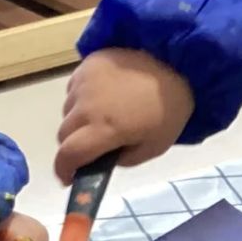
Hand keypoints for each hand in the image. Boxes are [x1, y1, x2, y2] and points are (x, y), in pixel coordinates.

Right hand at [55, 48, 193, 183]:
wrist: (179, 62)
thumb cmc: (169, 110)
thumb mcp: (153, 147)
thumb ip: (123, 160)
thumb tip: (103, 159)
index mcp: (103, 128)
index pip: (67, 154)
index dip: (63, 170)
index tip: (69, 177)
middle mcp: (86, 105)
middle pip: (63, 134)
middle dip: (73, 146)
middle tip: (92, 146)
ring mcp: (84, 81)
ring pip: (67, 110)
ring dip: (77, 120)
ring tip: (102, 116)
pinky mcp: (87, 63)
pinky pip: (74, 88)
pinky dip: (81, 98)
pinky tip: (103, 96)